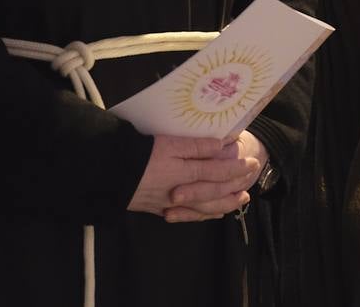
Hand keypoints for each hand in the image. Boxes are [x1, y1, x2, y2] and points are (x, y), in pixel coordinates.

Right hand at [126, 135, 260, 221]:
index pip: (217, 172)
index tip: (251, 163)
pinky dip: (202, 215)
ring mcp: (169, 203)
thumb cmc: (139, 153)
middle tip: (249, 184)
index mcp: (184, 172)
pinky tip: (209, 213)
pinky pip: (187, 216)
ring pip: (203, 208)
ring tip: (238, 201)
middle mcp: (181, 191)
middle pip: (213, 193)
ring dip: (223, 205)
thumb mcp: (168, 143)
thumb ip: (196, 146)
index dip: (236, 169)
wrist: (108, 173)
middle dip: (233, 188)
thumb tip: (221, 146)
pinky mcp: (157, 209)